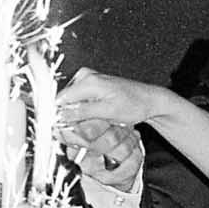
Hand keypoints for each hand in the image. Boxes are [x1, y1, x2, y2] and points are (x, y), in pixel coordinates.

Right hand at [57, 67, 157, 186]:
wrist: (149, 100)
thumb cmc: (135, 103)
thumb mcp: (109, 111)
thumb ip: (84, 112)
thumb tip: (62, 115)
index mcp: (88, 80)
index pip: (60, 100)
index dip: (59, 117)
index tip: (62, 131)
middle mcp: (85, 77)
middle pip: (64, 102)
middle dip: (70, 118)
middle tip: (84, 130)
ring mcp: (88, 80)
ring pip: (71, 104)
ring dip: (77, 117)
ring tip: (94, 123)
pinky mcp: (91, 87)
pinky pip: (78, 102)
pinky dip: (83, 113)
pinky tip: (95, 119)